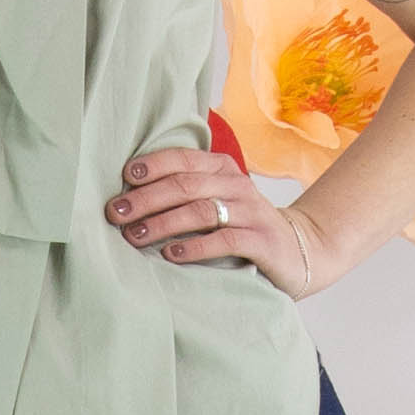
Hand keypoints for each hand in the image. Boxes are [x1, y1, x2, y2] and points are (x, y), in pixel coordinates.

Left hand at [105, 148, 327, 298]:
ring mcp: (251, 212)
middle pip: (185, 185)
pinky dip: (195, 247)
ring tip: (135, 236)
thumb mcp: (216, 202)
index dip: (151, 166)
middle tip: (115, 213)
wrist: (299, 251)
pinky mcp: (262, 242)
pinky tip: (171, 254)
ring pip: (201, 211)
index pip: (182, 160)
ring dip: (163, 223)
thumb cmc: (242, 226)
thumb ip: (184, 194)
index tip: (122, 178)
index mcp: (222, 169)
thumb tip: (128, 198)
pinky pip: (225, 240)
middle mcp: (237, 185)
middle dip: (146, 199)